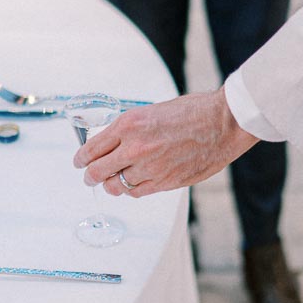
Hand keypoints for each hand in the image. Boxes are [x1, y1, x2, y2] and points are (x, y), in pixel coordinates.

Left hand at [72, 89, 259, 196]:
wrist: (223, 122)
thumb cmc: (194, 111)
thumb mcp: (153, 110)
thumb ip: (132, 128)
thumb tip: (115, 142)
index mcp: (129, 124)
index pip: (92, 148)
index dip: (81, 158)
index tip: (79, 161)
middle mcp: (135, 147)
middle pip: (98, 171)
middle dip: (90, 175)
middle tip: (88, 176)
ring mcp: (150, 168)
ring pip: (116, 186)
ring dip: (111, 185)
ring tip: (111, 183)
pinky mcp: (166, 182)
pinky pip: (137, 192)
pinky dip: (131, 190)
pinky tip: (132, 185)